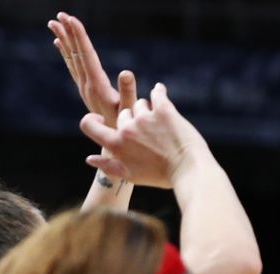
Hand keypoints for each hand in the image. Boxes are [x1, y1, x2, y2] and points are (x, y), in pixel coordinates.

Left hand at [48, 12, 135, 126]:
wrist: (115, 145)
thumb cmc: (127, 128)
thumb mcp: (131, 110)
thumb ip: (128, 91)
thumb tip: (126, 72)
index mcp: (97, 87)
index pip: (86, 56)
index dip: (79, 37)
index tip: (71, 19)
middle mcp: (87, 86)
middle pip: (75, 54)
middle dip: (68, 33)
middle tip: (59, 15)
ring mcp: (84, 89)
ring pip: (71, 59)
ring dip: (63, 40)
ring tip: (54, 23)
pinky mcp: (85, 91)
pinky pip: (73, 67)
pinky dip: (66, 53)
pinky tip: (59, 43)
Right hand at [79, 83, 210, 188]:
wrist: (190, 171)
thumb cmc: (161, 176)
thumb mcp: (131, 175)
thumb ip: (109, 166)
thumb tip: (89, 158)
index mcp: (116, 145)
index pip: (89, 125)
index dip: (93, 120)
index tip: (101, 118)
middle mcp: (127, 129)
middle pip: (123, 113)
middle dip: (133, 120)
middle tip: (150, 134)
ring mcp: (145, 117)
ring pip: (140, 103)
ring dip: (148, 110)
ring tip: (162, 126)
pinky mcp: (164, 109)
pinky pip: (157, 92)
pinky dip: (159, 92)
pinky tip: (161, 92)